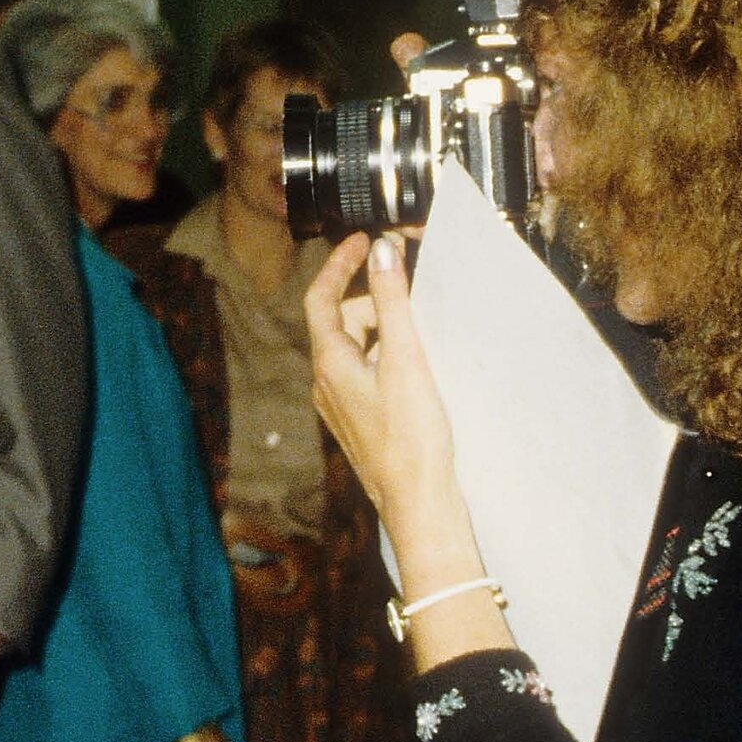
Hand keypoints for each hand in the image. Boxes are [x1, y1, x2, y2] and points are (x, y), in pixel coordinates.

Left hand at [304, 232, 471, 565]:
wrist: (418, 501)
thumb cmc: (412, 437)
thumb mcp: (406, 360)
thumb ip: (393, 302)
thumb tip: (381, 252)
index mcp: (329, 363)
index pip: (320, 298)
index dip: (338, 264)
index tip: (361, 240)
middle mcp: (326, 382)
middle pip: (342, 321)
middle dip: (373, 297)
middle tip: (410, 281)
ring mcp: (342, 403)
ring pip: (357, 347)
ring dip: (384, 327)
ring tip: (421, 321)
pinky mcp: (361, 418)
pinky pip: (367, 371)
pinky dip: (388, 353)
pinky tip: (419, 360)